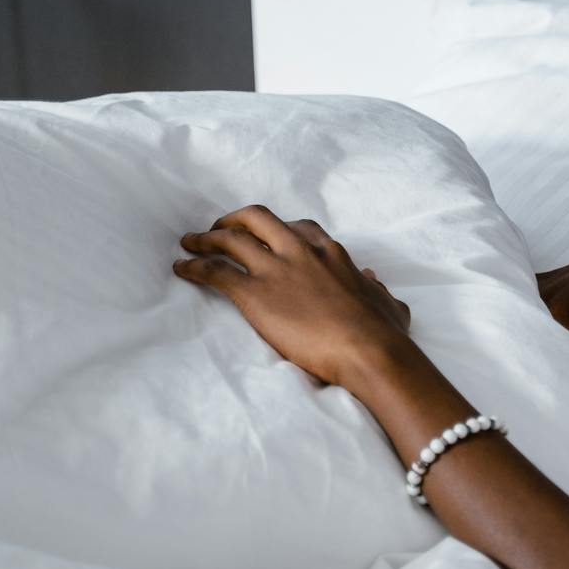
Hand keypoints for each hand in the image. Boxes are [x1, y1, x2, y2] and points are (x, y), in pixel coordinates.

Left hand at [174, 205, 412, 387]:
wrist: (369, 350)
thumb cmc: (382, 332)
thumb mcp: (386, 302)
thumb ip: (377, 288)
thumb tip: (372, 278)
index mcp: (330, 252)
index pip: (296, 227)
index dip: (275, 229)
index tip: (265, 235)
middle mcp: (299, 251)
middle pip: (256, 218)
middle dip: (233, 220)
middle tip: (219, 228)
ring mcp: (276, 269)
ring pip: (230, 239)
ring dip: (206, 238)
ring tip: (190, 243)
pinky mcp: (254, 293)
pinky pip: (215, 272)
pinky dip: (194, 267)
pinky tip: (182, 268)